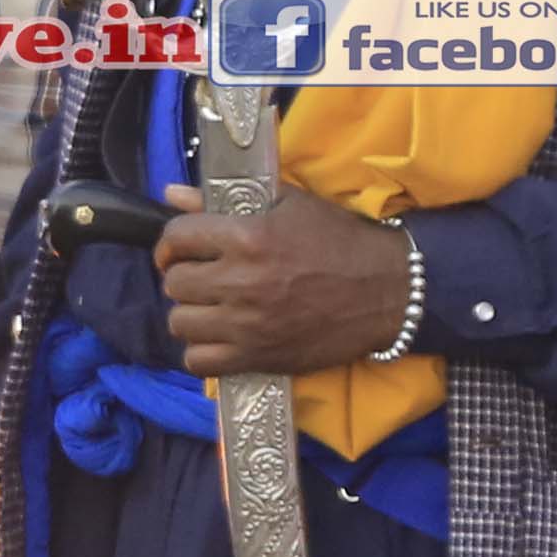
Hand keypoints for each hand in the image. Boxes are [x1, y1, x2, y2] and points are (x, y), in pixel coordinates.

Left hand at [150, 183, 419, 377]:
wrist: (387, 290)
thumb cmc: (339, 241)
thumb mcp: (287, 205)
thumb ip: (223, 201)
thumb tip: (172, 194)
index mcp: (247, 236)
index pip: (176, 238)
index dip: (170, 243)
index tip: (179, 251)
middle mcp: (242, 281)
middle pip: (174, 283)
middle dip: (184, 278)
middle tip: (204, 279)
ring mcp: (248, 324)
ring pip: (181, 323)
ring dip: (192, 315)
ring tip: (212, 309)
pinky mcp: (259, 357)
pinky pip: (199, 362)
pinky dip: (202, 352)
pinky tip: (219, 339)